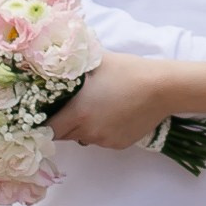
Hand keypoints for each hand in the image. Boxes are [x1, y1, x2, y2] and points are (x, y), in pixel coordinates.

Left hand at [50, 56, 172, 149]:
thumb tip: (51, 60)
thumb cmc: (127, 71)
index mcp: (78, 112)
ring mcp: (105, 140)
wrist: (162, 88)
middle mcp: (89, 131)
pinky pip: (102, 140)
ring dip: (83, 127)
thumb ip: (71, 66)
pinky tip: (114, 113)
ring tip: (97, 106)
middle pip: (64, 135)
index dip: (43, 123)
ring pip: (84, 137)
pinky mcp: (119, 145)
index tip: (44, 113)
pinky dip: (101, 130)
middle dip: (64, 123)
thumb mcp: (95, 62)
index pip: (49, 129)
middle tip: (71, 106)